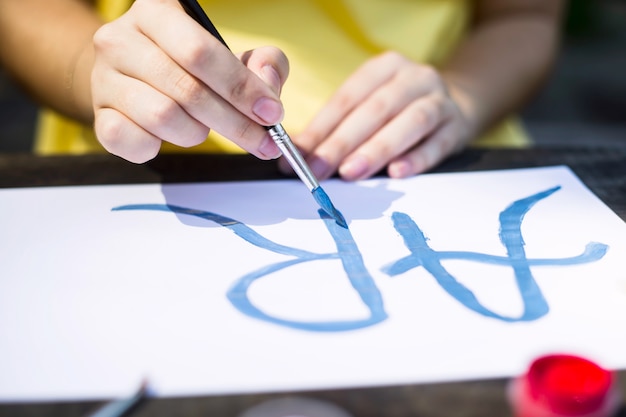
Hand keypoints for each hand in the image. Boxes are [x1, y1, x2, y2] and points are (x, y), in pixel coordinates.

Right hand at [90, 0, 288, 162]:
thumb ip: (262, 64)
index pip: (201, 52)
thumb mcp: (231, 54)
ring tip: (202, 127)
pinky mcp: (98, 114)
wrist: (131, 77)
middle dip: (234, 122)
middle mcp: (122, 38)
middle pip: (187, 90)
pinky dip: (159, 147)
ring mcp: (104, 77)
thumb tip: (268, 88)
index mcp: (157, 11)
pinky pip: (133, 141)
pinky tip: (167, 137)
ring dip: (196, 133)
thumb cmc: (188, 66)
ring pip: (163, 118)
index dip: (241, 87)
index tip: (271, 112)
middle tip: (261, 141)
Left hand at [280, 51, 472, 180]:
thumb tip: (298, 156)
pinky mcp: (457, 126)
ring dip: (377, 149)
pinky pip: (437, 143)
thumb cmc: (396, 111)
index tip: (300, 155)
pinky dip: (417, 159)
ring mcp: (440, 100)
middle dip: (343, 142)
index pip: (347, 97)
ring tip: (351, 172)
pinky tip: (397, 173)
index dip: (321, 127)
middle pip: (375, 109)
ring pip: (409, 122)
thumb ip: (337, 127)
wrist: (452, 107)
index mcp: (384, 67)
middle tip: (319, 169)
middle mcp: (414, 77)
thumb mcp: (367, 107)